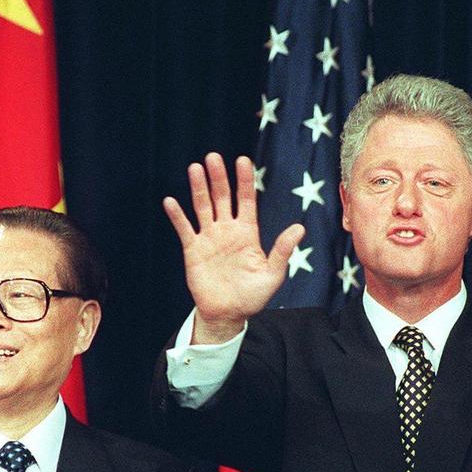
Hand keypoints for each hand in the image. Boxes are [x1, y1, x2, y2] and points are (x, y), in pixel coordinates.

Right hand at [164, 152, 304, 342]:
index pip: (246, 200)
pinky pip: (184, 229)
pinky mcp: (193, 250)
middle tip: (214, 157)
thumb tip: (300, 227)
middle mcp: (227, 230)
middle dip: (219, 178)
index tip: (243, 161)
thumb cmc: (253, 297)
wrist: (228, 315)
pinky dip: (177, 216)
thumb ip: (282, 250)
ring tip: (195, 168)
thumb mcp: (273, 275)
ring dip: (199, 188)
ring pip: (202, 207)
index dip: (244, 181)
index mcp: (247, 233)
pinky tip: (170, 201)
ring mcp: (209, 238)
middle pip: (222, 197)